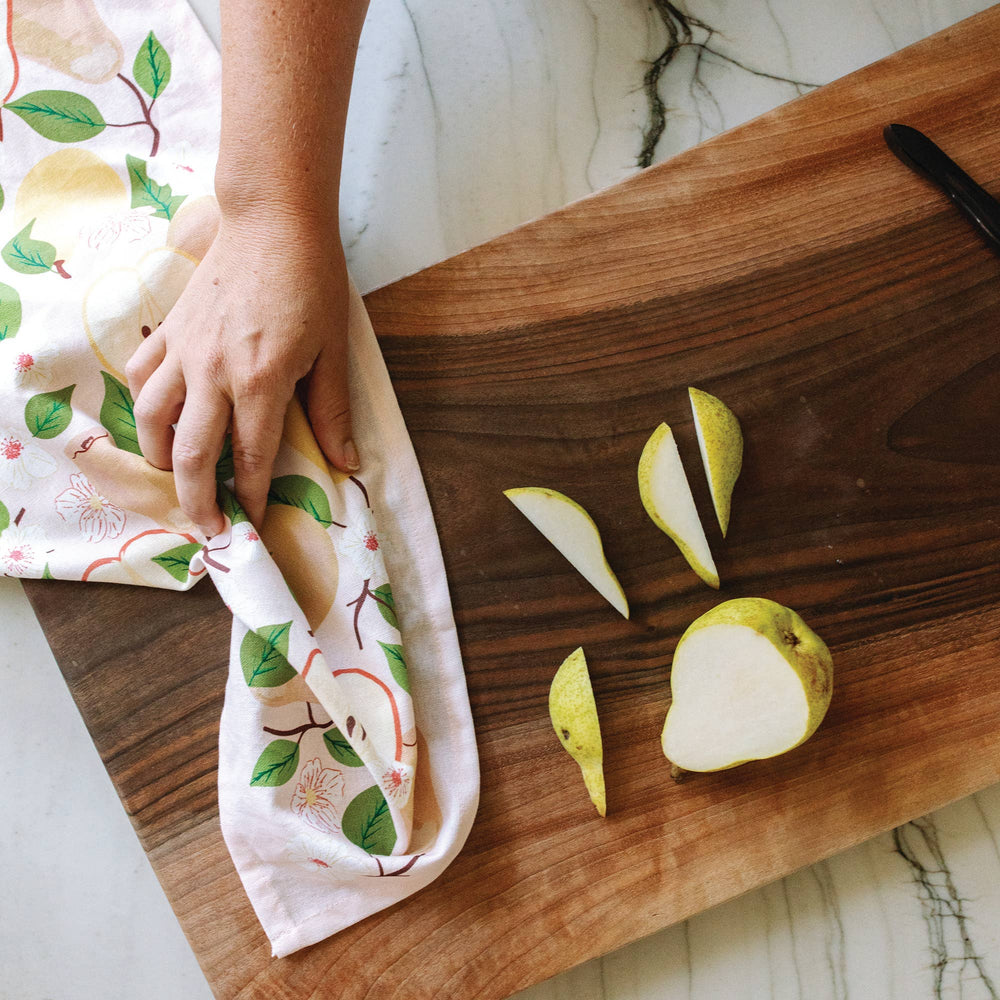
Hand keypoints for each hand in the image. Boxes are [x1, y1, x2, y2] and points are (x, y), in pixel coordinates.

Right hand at [126, 209, 356, 535]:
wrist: (274, 222)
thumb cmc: (313, 283)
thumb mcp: (333, 350)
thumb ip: (332, 410)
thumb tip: (346, 463)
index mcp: (260, 382)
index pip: (251, 458)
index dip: (251, 499)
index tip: (252, 526)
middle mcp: (213, 372)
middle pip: (192, 454)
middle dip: (197, 501)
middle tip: (209, 529)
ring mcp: (185, 350)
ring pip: (152, 419)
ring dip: (160, 459)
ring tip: (177, 479)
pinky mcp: (170, 329)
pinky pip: (142, 376)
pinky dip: (144, 405)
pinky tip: (158, 419)